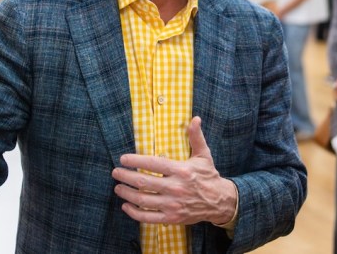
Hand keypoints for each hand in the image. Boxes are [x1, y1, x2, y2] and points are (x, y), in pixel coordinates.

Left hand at [112, 117, 237, 225]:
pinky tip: (126, 206)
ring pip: (143, 200)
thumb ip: (196, 137)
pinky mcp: (172, 218)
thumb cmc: (208, 176)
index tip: (123, 159)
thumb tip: (195, 118)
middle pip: (144, 182)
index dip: (135, 161)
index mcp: (181, 170)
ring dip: (126, 194)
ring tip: (118, 188)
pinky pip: (148, 217)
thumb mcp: (204, 155)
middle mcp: (175, 188)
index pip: (153, 164)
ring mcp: (172, 204)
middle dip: (126, 177)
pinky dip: (134, 212)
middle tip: (115, 173)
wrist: (220, 201)